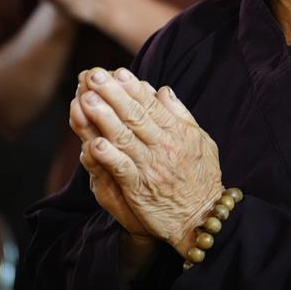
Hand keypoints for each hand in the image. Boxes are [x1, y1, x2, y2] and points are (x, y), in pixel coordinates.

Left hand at [74, 67, 223, 254]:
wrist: (203, 217)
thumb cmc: (202, 178)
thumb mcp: (201, 141)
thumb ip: (181, 115)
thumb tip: (162, 90)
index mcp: (178, 133)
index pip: (151, 106)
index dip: (132, 88)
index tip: (117, 72)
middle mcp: (164, 147)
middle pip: (134, 117)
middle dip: (113, 95)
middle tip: (94, 76)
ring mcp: (152, 168)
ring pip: (124, 138)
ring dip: (104, 118)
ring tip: (86, 99)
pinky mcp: (141, 190)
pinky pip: (122, 169)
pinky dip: (108, 156)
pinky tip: (92, 143)